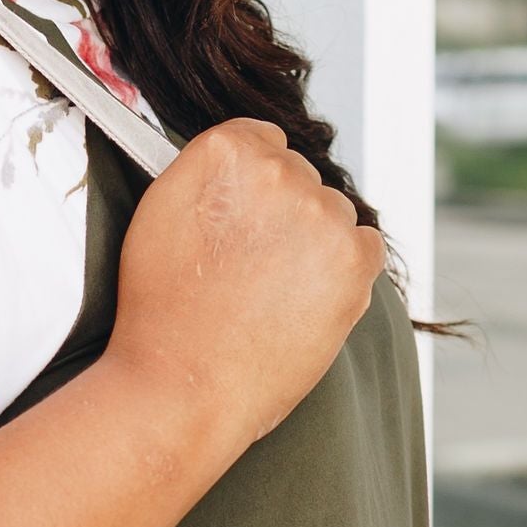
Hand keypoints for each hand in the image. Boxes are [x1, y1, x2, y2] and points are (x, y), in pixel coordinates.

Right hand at [107, 121, 386, 458]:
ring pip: (333, 212)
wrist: (184, 386)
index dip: (252, 184)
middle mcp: (277, 171)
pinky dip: (345, 270)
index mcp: (225, 150)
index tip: (244, 215)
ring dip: (313, 243)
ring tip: (270, 294)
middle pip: (300, 175)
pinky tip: (304, 301)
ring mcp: (320, 213)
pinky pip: (366, 244)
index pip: (262, 140)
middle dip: (282, 214)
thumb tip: (242, 163)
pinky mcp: (354, 258)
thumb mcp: (160, 216)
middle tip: (250, 268)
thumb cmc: (163, 315)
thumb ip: (204, 173)